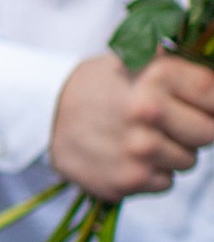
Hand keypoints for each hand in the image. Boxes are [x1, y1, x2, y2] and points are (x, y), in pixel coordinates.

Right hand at [50, 49, 213, 201]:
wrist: (44, 113)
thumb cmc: (99, 85)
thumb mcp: (137, 59)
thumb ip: (180, 68)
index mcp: (156, 76)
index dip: (211, 101)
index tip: (201, 103)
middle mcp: (149, 113)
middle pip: (209, 132)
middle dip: (194, 128)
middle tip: (167, 120)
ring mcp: (139, 151)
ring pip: (188, 161)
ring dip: (172, 152)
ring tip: (141, 137)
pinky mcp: (128, 181)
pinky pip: (165, 182)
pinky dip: (152, 173)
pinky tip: (127, 156)